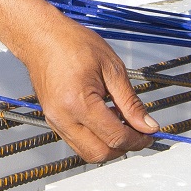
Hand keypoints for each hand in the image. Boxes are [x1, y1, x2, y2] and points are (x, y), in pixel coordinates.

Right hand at [19, 15, 160, 162]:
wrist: (41, 37)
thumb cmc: (72, 44)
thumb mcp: (112, 68)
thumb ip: (130, 102)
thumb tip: (147, 124)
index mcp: (79, 102)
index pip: (115, 136)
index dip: (138, 139)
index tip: (150, 134)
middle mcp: (63, 117)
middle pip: (100, 153)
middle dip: (124, 147)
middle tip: (140, 133)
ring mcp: (55, 121)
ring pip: (87, 153)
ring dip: (109, 146)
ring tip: (122, 124)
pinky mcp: (52, 120)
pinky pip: (77, 142)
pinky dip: (95, 139)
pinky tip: (105, 120)